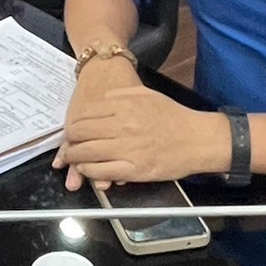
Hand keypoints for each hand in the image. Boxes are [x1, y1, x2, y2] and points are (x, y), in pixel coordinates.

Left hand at [54, 77, 229, 190]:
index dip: (74, 124)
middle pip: (82, 133)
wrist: (197, 139)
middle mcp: (122, 126)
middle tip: (68, 145)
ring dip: (75, 157)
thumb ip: (121, 94)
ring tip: (72, 158)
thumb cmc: (174, 116)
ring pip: (87, 153)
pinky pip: (101, 171)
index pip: (86, 115)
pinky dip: (89, 171)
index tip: (72, 130)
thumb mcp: (146, 94)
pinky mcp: (134, 169)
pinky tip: (87, 169)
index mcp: (124, 106)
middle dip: (70, 141)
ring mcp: (127, 148)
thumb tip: (102, 98)